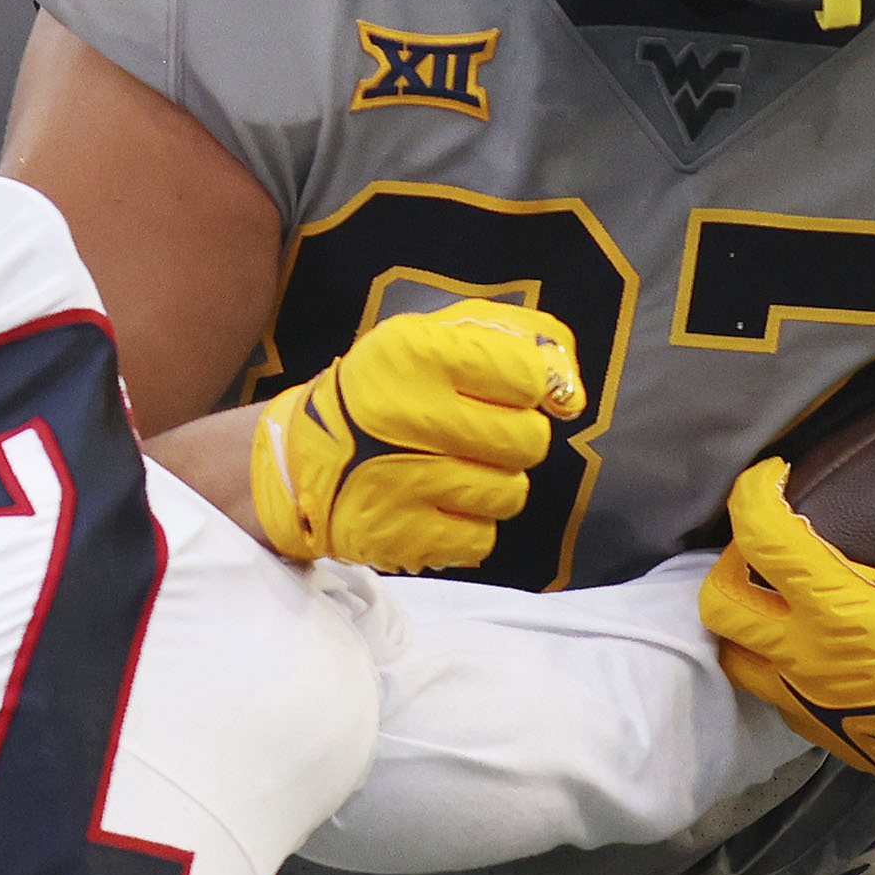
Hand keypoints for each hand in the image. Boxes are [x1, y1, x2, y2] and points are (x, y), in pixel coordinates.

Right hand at [250, 300, 586, 571]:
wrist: (303, 457)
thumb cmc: (392, 389)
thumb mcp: (440, 336)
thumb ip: (521, 341)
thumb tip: (572, 396)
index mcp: (416, 352)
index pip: (527, 377)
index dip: (524, 389)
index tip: (499, 393)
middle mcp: (405, 413)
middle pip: (528, 442)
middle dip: (513, 441)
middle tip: (475, 435)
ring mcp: (400, 480)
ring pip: (511, 494)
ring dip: (492, 485)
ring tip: (450, 469)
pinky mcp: (398, 534)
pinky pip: (481, 538)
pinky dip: (467, 525)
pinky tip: (435, 504)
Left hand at [701, 411, 874, 846]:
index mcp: (841, 617)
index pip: (761, 538)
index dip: (755, 492)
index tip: (776, 474)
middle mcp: (808, 664)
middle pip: (720, 605)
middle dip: (730, 561)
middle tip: (769, 539)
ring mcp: (810, 706)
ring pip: (735, 656)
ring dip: (744, 616)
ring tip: (783, 589)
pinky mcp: (824, 736)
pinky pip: (769, 690)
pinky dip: (772, 656)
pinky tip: (817, 637)